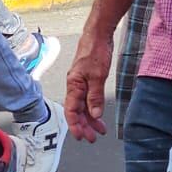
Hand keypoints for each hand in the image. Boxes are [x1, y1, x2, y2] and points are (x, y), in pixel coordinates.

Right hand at [64, 26, 113, 142]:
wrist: (98, 34)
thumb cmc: (95, 51)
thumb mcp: (98, 75)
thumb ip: (95, 96)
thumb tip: (94, 114)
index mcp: (73, 85)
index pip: (71, 111)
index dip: (75, 125)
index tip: (82, 136)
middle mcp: (75, 86)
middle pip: (77, 111)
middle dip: (84, 126)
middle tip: (93, 138)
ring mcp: (81, 83)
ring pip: (83, 106)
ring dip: (90, 119)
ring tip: (100, 130)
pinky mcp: (88, 79)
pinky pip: (88, 98)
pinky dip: (93, 108)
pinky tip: (99, 114)